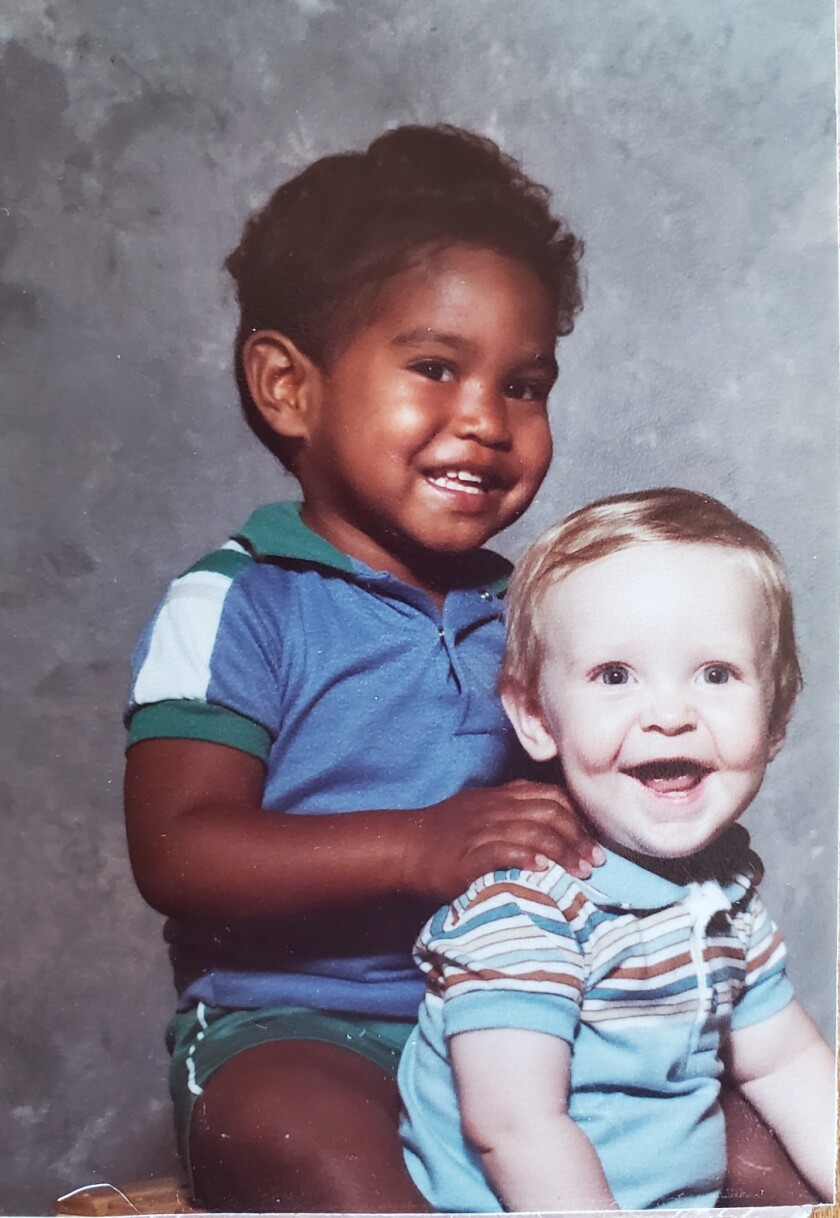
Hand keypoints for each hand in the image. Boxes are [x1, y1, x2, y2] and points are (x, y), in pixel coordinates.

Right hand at [401, 780, 603, 902]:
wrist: (405, 847)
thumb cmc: (444, 833)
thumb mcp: (481, 809)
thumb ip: (513, 810)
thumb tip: (552, 825)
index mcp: (501, 796)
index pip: (552, 796)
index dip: (578, 818)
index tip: (593, 841)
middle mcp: (496, 808)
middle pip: (550, 813)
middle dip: (578, 837)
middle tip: (596, 862)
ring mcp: (483, 829)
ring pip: (534, 831)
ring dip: (563, 852)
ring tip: (580, 872)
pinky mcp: (468, 854)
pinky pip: (503, 850)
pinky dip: (527, 858)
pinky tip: (543, 871)